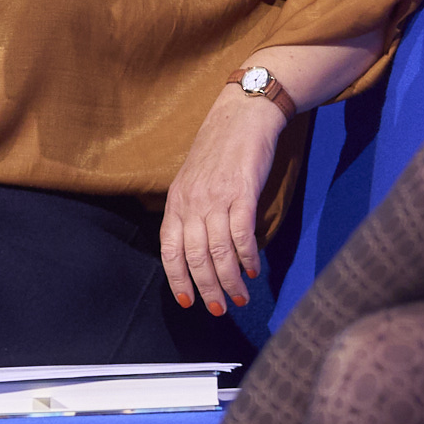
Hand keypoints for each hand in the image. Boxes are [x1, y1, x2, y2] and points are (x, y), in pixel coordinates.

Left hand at [162, 87, 289, 314]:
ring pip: (219, 252)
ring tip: (240, 297)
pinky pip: (242, 235)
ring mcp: (217, 197)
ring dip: (230, 280)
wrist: (243, 114)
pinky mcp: (242, 192)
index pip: (170, 250)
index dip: (178, 279)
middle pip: (195, 257)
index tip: (188, 302)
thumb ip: (192, 211)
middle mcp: (192, 202)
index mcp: (177, 201)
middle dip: (207, 289)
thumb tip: (199, 249)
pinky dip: (247, 257)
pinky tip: (253, 269)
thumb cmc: (220, 149)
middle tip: (220, 309)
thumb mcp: (194, 180)